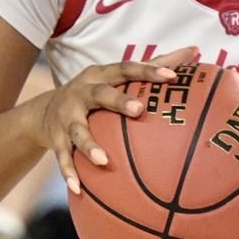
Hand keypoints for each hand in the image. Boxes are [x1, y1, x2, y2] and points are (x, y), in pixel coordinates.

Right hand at [23, 46, 194, 193]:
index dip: (148, 71)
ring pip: (77, 130)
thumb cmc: (95, 91)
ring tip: (104, 161)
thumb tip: (195, 50)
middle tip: (139, 110)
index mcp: (101, 75)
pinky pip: (62, 157)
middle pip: (100, 94)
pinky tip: (78, 189)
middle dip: (118, 101)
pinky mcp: (56, 139)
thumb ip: (156, 63)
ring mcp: (67, 116)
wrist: (43, 111)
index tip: (172, 76)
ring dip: (89, 145)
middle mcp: (82, 92)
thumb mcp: (118, 76)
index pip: (126, 69)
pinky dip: (69, 173)